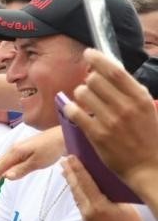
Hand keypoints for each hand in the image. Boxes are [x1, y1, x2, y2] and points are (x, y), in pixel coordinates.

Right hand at [0, 126, 64, 189]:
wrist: (63, 136)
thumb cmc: (51, 149)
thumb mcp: (37, 162)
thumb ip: (21, 170)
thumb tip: (6, 177)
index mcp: (15, 151)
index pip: (0, 166)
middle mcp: (14, 148)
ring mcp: (19, 147)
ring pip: (5, 160)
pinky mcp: (25, 148)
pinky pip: (11, 158)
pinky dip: (6, 166)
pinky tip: (8, 170)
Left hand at [61, 156, 147, 220]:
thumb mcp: (125, 206)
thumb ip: (111, 192)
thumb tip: (101, 177)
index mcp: (99, 206)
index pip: (85, 183)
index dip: (77, 168)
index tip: (70, 157)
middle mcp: (88, 211)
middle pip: (76, 187)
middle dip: (69, 172)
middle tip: (63, 158)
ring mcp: (85, 216)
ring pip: (75, 194)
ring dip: (70, 180)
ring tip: (64, 167)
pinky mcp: (85, 219)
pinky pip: (78, 200)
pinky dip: (75, 189)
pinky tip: (73, 182)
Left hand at [65, 49, 157, 193]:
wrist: (150, 167)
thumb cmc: (149, 137)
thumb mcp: (147, 109)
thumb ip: (130, 91)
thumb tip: (111, 71)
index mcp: (140, 98)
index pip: (115, 70)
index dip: (98, 59)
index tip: (89, 53)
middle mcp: (125, 107)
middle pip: (95, 79)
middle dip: (89, 79)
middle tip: (90, 85)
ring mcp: (110, 121)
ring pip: (83, 93)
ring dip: (80, 93)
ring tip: (84, 99)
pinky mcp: (97, 135)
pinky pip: (76, 113)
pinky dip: (71, 107)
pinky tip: (72, 108)